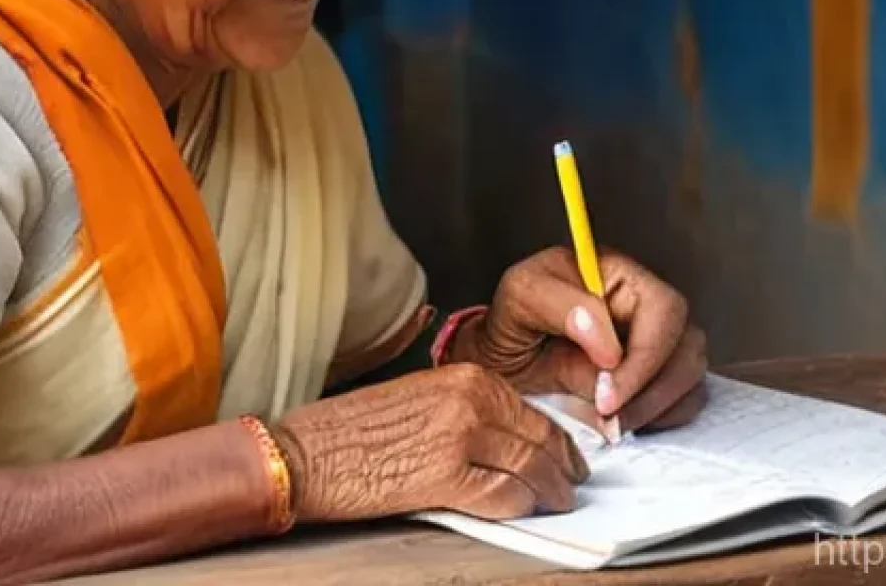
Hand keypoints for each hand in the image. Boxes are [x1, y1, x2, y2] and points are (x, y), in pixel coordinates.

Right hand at [274, 363, 588, 522]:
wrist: (312, 450)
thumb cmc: (356, 426)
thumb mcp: (422, 396)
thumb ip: (468, 408)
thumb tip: (509, 435)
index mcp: (463, 376)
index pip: (529, 409)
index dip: (556, 437)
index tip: (567, 453)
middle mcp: (469, 400)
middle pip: (538, 438)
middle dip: (563, 466)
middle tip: (573, 482)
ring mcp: (460, 437)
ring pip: (530, 468)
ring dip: (551, 490)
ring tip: (558, 502)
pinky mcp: (447, 477)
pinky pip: (504, 496)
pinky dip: (522, 506)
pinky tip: (526, 510)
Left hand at [449, 247, 707, 433]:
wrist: (505, 357)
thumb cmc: (513, 318)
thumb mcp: (520, 297)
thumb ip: (561, 306)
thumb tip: (607, 343)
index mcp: (619, 274)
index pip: (663, 309)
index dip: (643, 357)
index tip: (606, 396)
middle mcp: (646, 304)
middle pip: (687, 344)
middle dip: (651, 390)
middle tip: (609, 419)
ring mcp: (658, 340)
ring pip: (692, 373)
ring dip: (656, 407)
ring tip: (612, 423)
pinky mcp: (659, 374)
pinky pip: (687, 398)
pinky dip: (663, 417)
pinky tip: (626, 420)